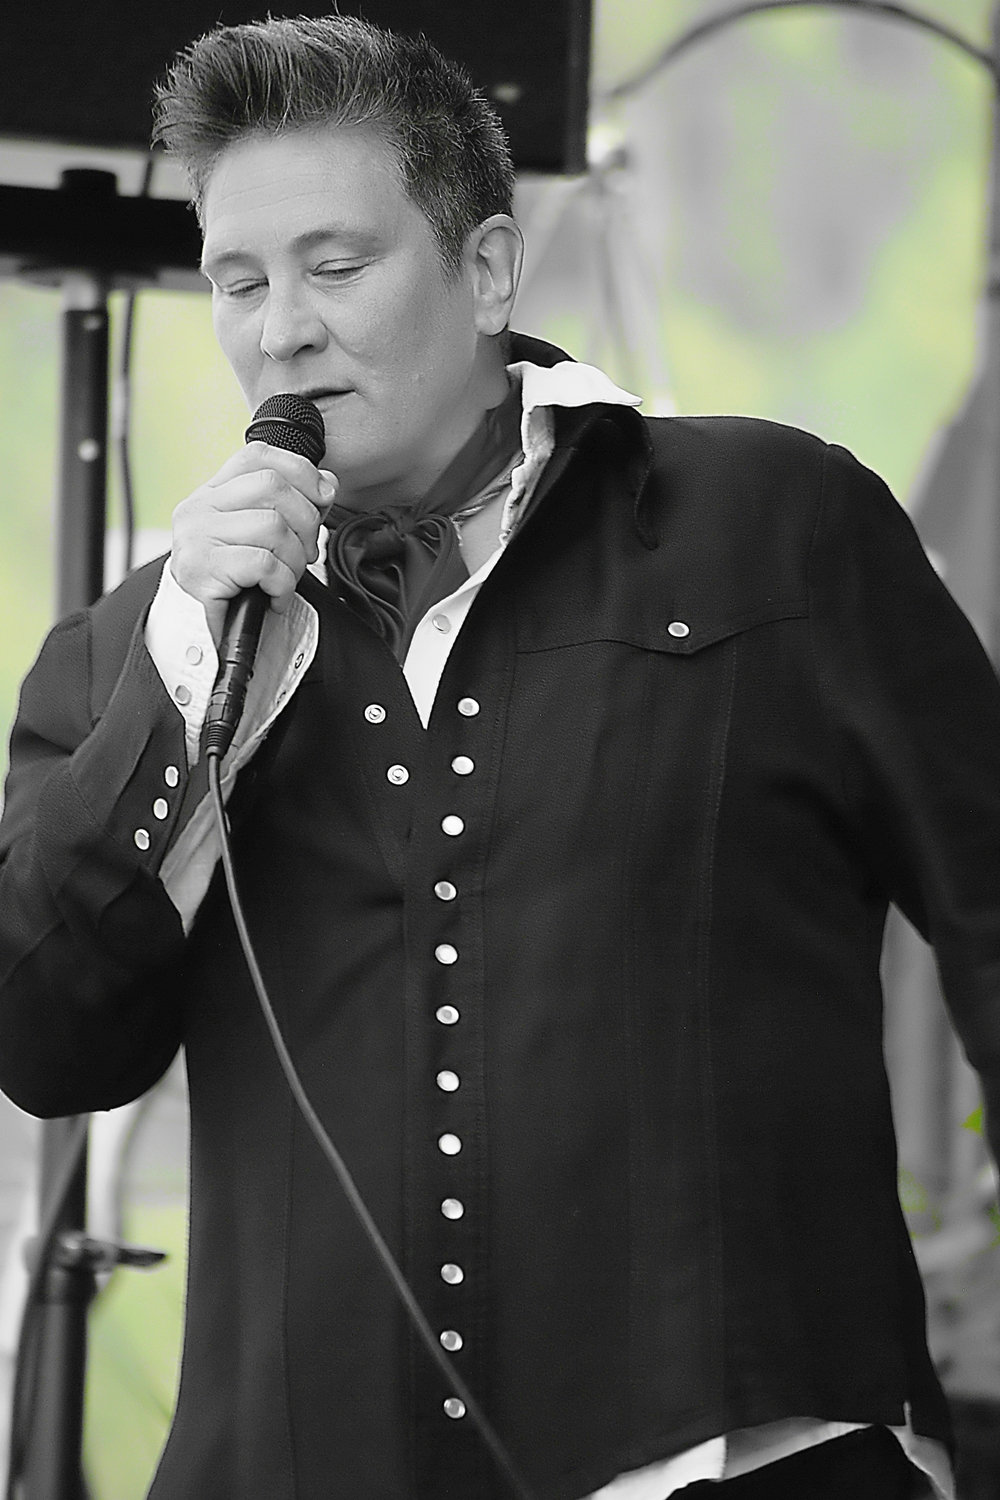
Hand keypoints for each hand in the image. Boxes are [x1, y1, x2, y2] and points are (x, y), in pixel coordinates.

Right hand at [170, 444, 336, 644]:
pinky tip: (273, 597)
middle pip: (272, 486)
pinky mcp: (202, 570)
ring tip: (285, 581)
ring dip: (295, 560)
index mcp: (212, 495)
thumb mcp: (261, 540)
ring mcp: (196, 538)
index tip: (321, 497)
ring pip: (273, 526)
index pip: (258, 457)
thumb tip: (327, 482)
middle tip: (305, 554)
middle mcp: (198, 510)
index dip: (300, 471)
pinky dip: (282, 585)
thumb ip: (290, 507)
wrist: (198, 637)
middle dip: (306, 522)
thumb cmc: (234, 588)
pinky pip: (265, 564)